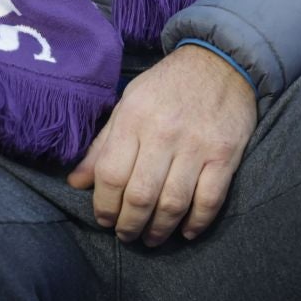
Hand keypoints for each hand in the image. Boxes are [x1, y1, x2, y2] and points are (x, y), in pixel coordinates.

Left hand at [66, 44, 255, 245]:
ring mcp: (196, 145)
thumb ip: (103, 145)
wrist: (219, 62)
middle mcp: (163, 133)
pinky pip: (209, 200)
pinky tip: (185, 232)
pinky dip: (196, 223)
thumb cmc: (166, 86)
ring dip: (159, 229)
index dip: (103, 205)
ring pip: (173, 203)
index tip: (103, 219)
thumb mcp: (128, 104)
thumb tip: (76, 182)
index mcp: (133, 118)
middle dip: (129, 224)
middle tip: (125, 235)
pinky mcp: (225, 155)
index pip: (111, 174)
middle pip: (140, 195)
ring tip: (150, 239)